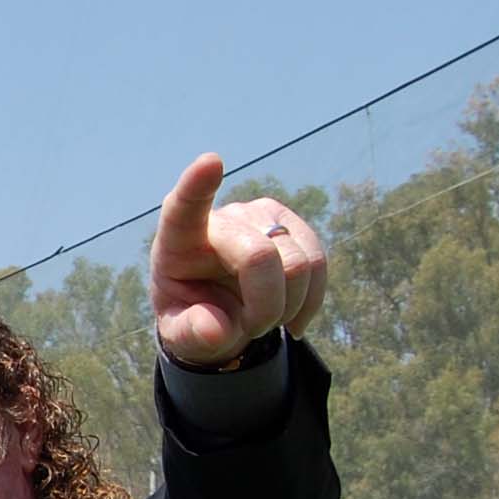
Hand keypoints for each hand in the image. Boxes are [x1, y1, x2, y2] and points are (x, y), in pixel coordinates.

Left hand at [149, 152, 327, 367]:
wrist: (222, 311)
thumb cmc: (195, 317)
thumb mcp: (183, 336)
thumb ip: (192, 334)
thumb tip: (216, 330)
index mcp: (180, 238)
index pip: (186, 205)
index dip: (198, 184)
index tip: (211, 162)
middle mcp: (224, 217)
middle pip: (260, 256)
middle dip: (266, 307)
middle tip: (253, 329)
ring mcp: (262, 216)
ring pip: (298, 263)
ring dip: (289, 307)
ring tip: (266, 319)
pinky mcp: (293, 225)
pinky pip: (319, 264)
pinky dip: (311, 301)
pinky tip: (293, 318)